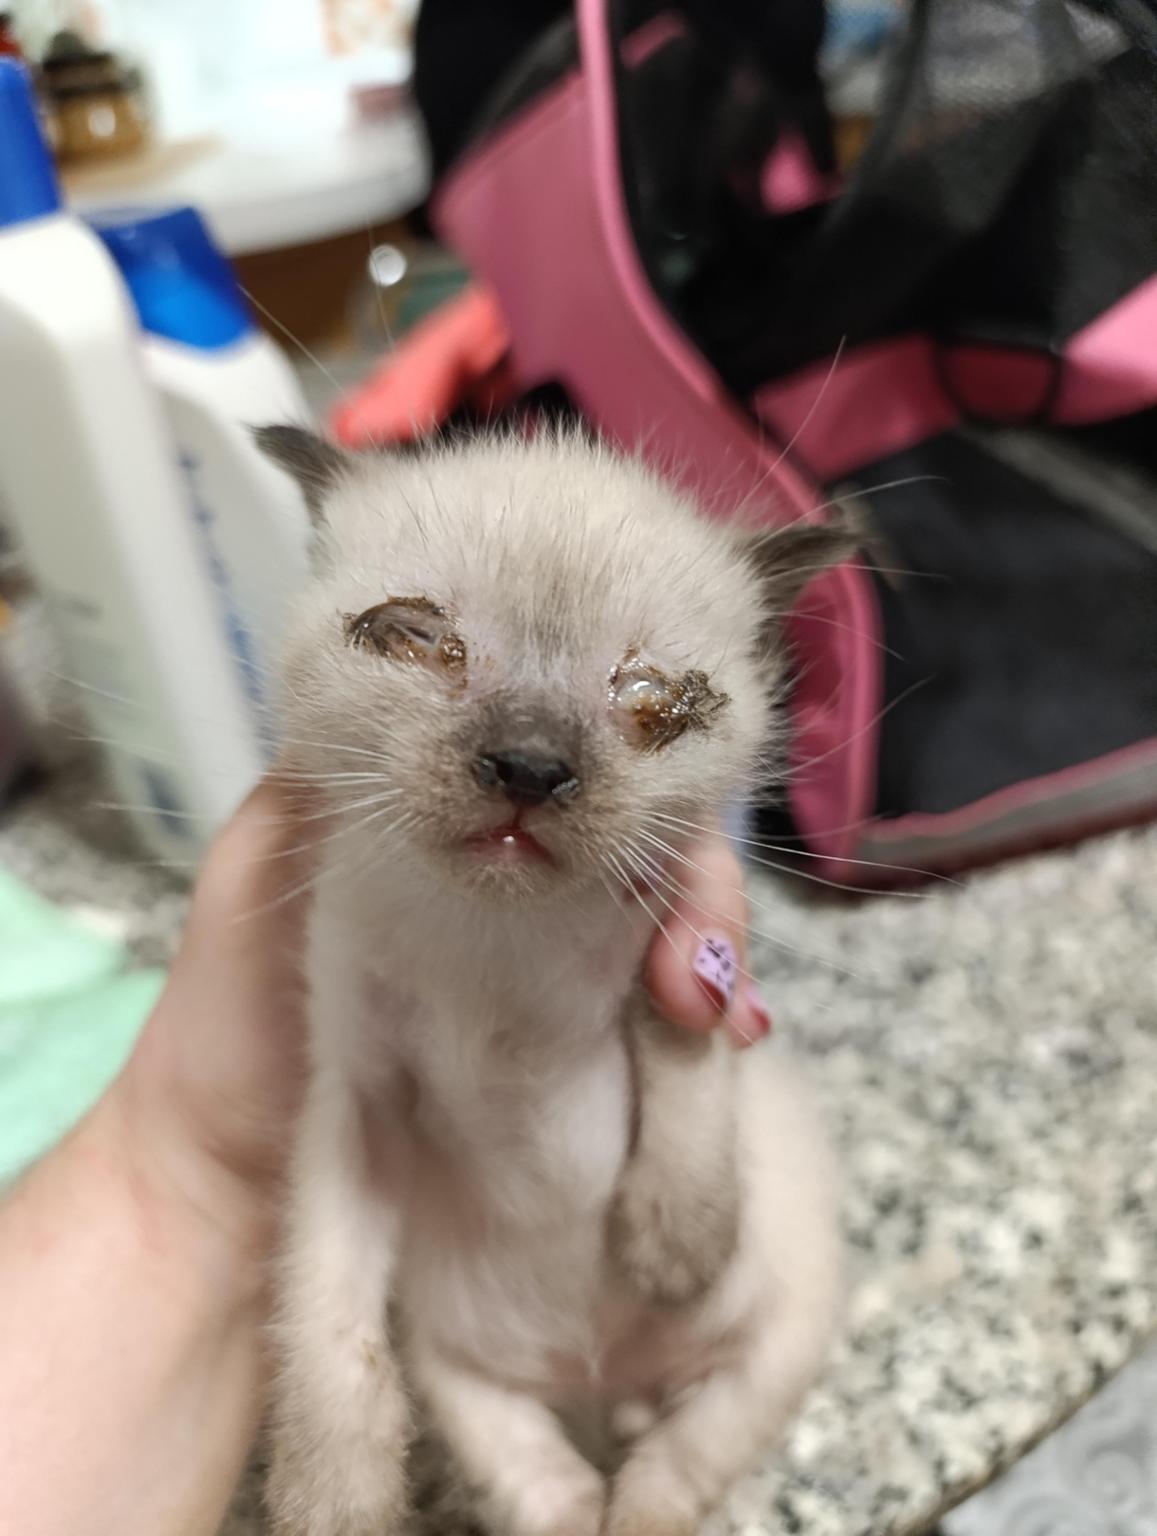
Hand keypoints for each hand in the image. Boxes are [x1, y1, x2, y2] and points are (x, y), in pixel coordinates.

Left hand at [115, 779, 764, 1274]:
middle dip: (697, 893)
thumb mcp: (258, 863)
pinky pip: (668, 1023)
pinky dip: (715, 1020)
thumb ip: (327, 772)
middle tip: (692, 979)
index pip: (576, 770)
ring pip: (676, 929)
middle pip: (651, 848)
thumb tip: (427, 682)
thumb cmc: (233, 1026)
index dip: (634, 786)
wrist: (227, 1196)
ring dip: (715, 956)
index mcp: (457, 833)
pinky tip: (732, 1038)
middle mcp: (523, 896)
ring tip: (714, 1017)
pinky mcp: (577, 1062)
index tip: (647, 830)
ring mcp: (558, 980)